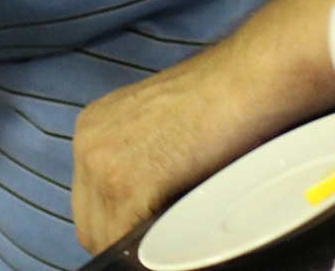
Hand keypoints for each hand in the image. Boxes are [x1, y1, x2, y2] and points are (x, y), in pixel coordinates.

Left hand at [71, 46, 272, 250]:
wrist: (247, 81)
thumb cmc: (222, 103)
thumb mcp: (162, 130)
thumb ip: (142, 164)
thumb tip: (146, 210)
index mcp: (93, 128)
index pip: (88, 203)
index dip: (116, 228)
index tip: (145, 240)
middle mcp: (87, 142)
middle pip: (89, 224)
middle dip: (123, 243)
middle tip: (162, 253)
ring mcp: (102, 162)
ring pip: (106, 238)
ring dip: (140, 251)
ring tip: (175, 251)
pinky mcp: (127, 183)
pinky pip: (128, 241)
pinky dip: (153, 254)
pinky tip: (180, 249)